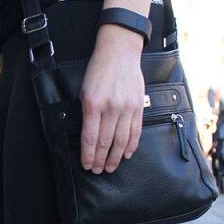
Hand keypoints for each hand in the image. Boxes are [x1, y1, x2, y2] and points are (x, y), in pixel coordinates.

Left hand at [80, 26, 145, 172]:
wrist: (119, 52)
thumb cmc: (98, 70)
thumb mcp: (84, 90)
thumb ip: (87, 113)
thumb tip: (89, 137)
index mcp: (93, 104)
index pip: (90, 138)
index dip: (88, 155)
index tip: (87, 166)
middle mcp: (111, 108)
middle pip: (106, 142)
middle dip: (101, 160)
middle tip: (98, 171)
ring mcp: (126, 108)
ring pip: (121, 140)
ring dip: (115, 157)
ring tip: (111, 168)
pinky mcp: (138, 106)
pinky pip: (135, 131)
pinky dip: (131, 145)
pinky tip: (126, 154)